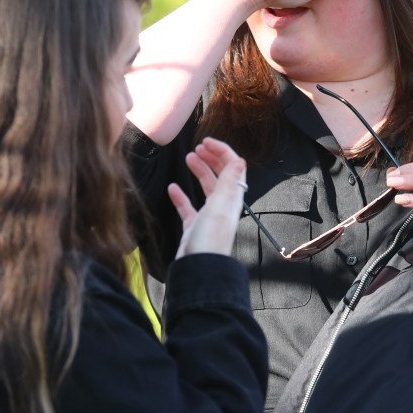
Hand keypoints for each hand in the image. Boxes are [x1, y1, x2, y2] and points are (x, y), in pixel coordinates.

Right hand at [168, 137, 246, 257]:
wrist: (198, 270)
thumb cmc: (209, 240)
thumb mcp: (220, 207)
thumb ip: (229, 183)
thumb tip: (239, 160)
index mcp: (232, 199)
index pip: (233, 168)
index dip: (222, 152)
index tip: (206, 141)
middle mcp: (223, 206)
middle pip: (221, 176)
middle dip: (211, 158)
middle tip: (198, 147)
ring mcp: (209, 217)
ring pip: (206, 188)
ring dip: (199, 171)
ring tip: (189, 158)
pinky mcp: (195, 227)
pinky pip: (189, 207)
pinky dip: (181, 195)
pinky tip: (173, 188)